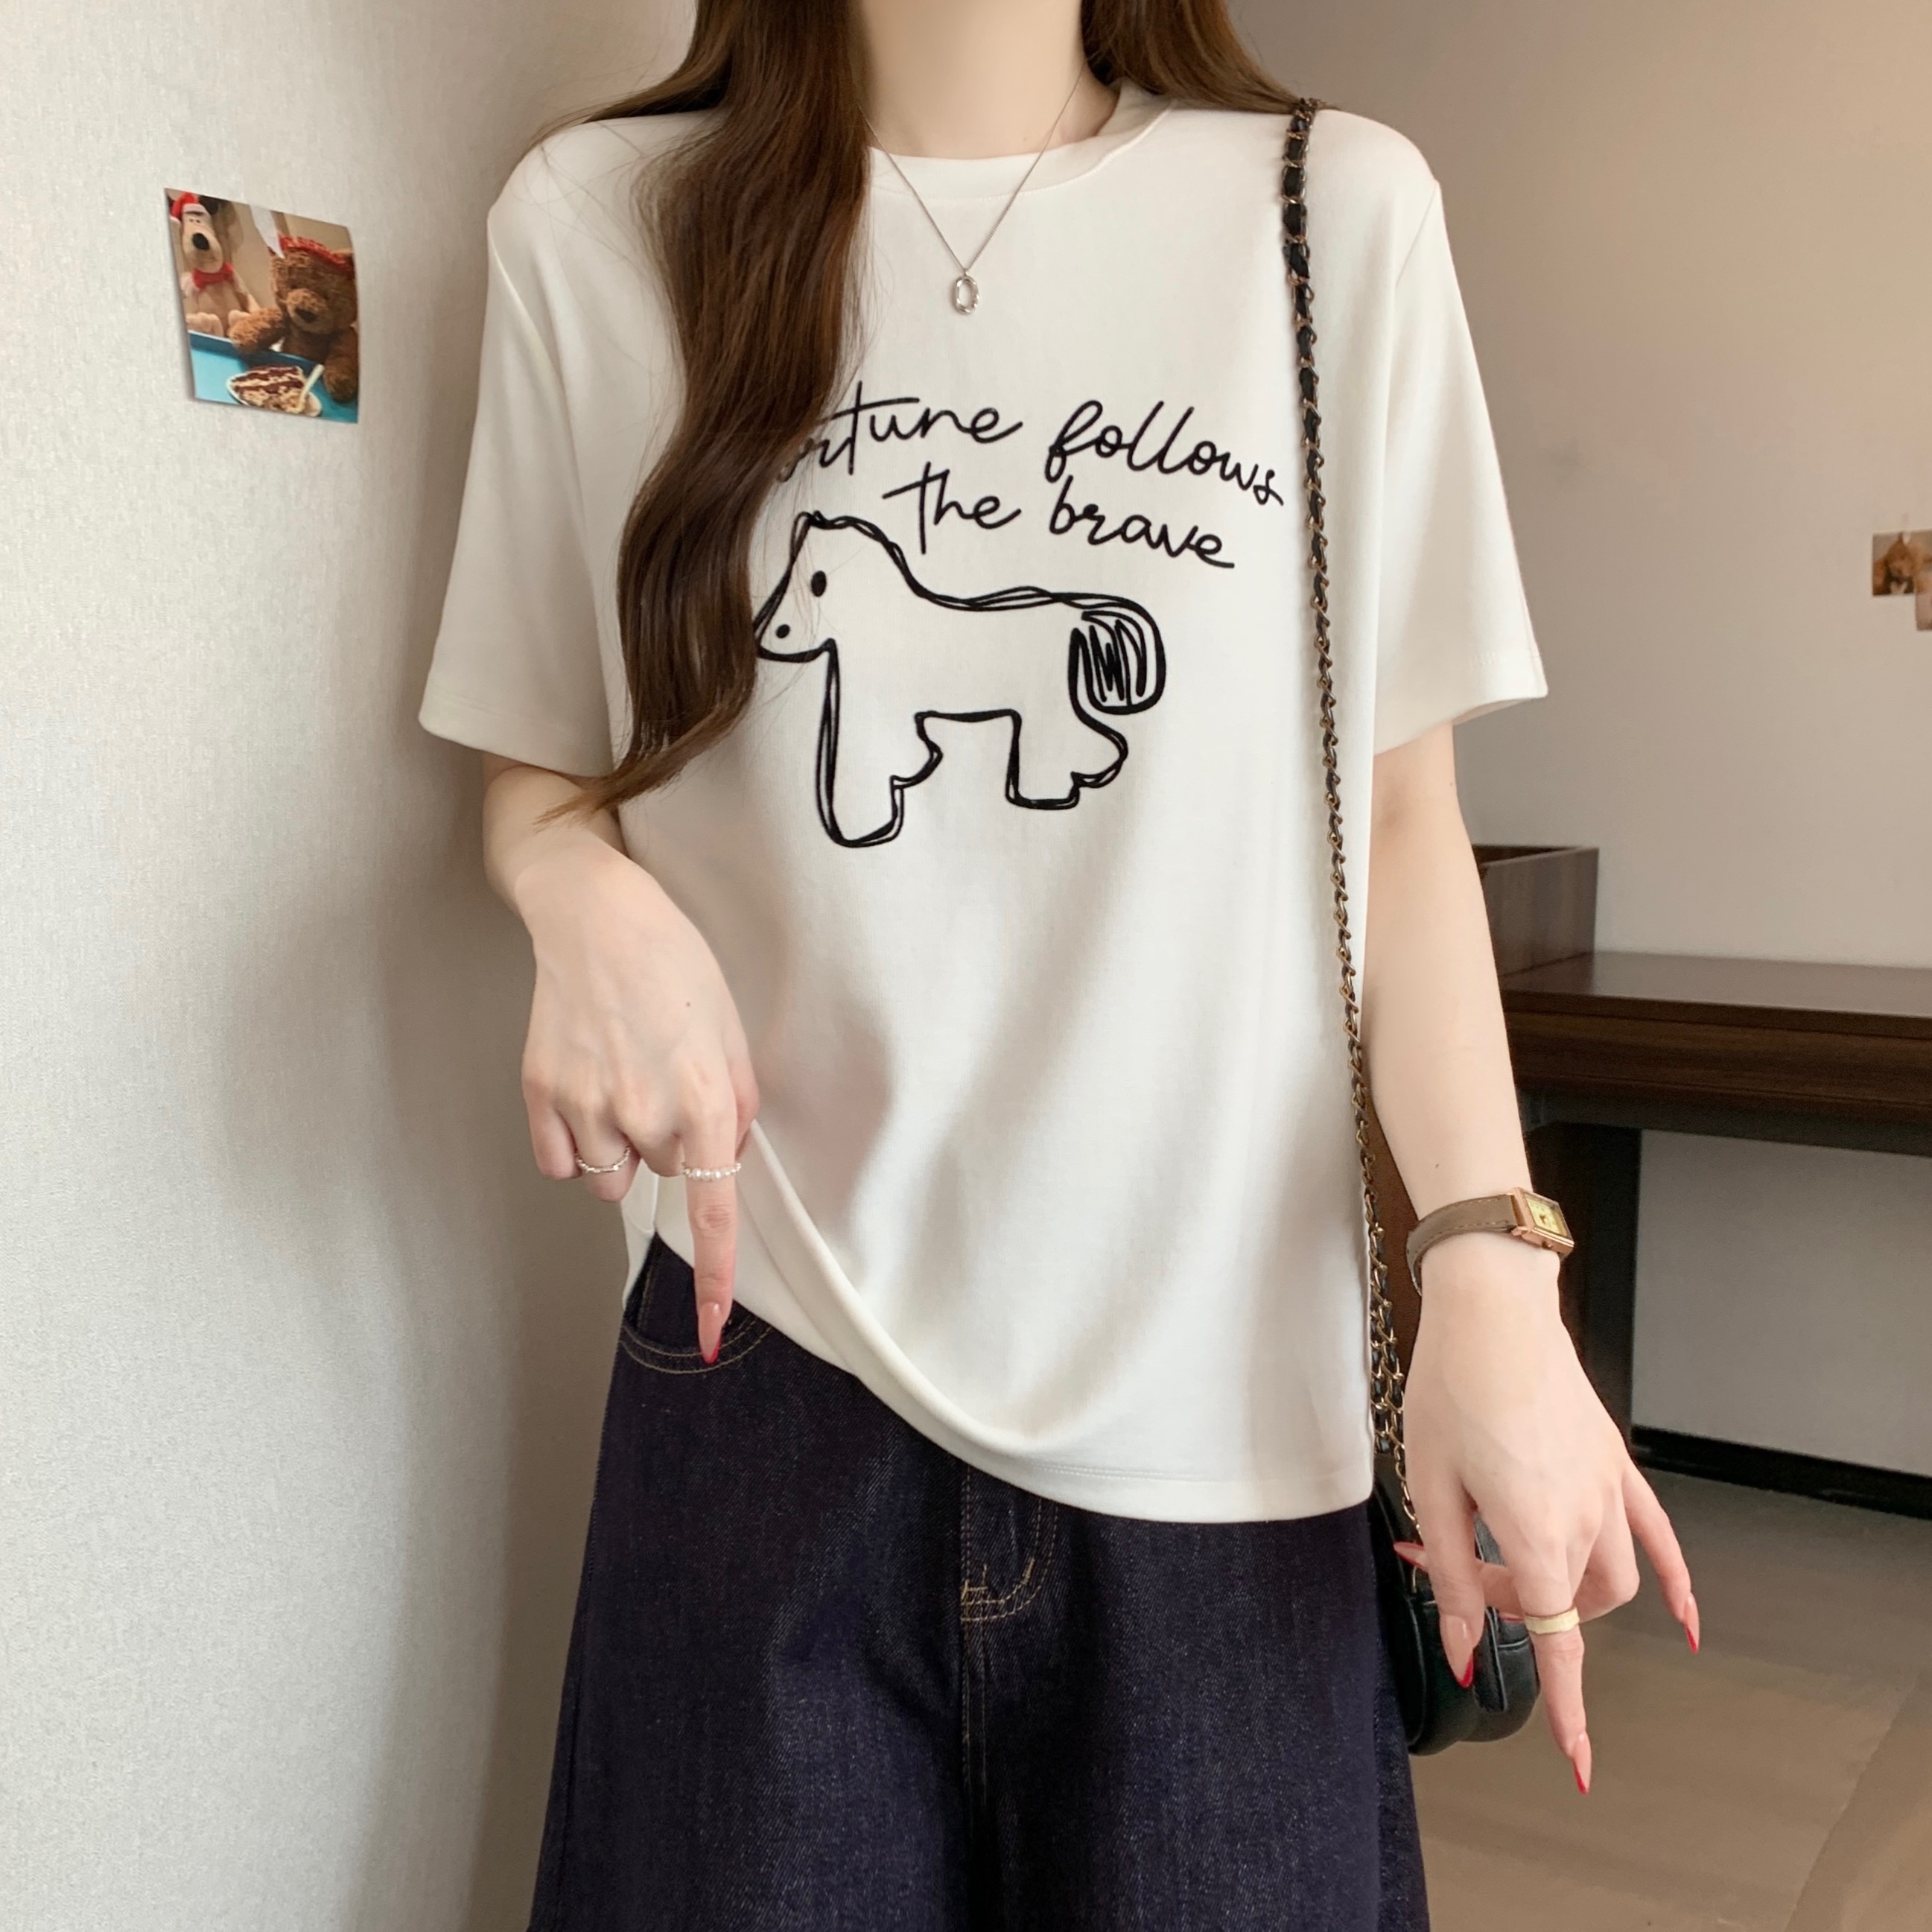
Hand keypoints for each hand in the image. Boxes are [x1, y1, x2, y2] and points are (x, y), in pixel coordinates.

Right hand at [512, 833, 756, 1360]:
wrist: (595, 917)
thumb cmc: (674, 965)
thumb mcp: (732, 1032)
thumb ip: (735, 1109)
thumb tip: (720, 1163)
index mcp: (705, 1100)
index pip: (711, 1213)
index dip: (710, 1279)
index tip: (705, 1334)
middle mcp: (645, 1113)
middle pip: (663, 1177)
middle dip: (669, 1140)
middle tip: (663, 1072)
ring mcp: (586, 1108)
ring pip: (610, 1176)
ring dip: (620, 1143)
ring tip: (620, 1072)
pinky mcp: (540, 1096)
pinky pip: (561, 1162)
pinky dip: (574, 1140)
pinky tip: (583, 1084)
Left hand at [1393, 1232, 1697, 1793]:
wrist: (1493, 1308)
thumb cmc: (1453, 1383)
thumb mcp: (1431, 1483)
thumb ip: (1449, 1572)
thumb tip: (1464, 1649)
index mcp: (1536, 1530)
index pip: (1554, 1639)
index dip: (1564, 1707)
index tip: (1575, 1765)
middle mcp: (1585, 1518)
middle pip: (1562, 1604)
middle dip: (1507, 1607)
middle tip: (1449, 1566)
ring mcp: (1608, 1490)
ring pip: (1609, 1580)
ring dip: (1565, 1594)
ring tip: (1499, 1561)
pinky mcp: (1614, 1463)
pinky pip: (1659, 1536)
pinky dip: (1676, 1582)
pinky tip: (1688, 1620)